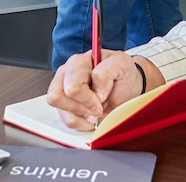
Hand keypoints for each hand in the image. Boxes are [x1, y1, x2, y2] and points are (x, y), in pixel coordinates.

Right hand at [46, 50, 160, 130]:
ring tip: (95, 113)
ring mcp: (63, 90)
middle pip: (58, 97)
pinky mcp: (65, 106)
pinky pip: (66, 121)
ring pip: (61, 111)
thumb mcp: (122, 65)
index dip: (88, 98)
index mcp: (79, 62)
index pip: (73, 85)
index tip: (101, 100)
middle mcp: (66, 74)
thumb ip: (106, 71)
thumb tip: (95, 91)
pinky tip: (91, 117)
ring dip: (81, 116)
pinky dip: (81, 123)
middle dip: (82, 108)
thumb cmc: (123, 76)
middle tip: (98, 109)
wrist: (127, 89)